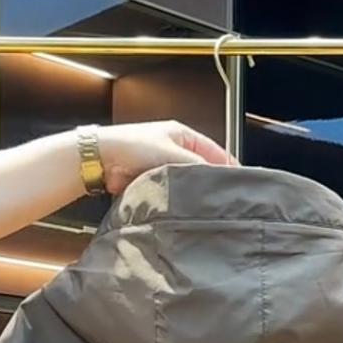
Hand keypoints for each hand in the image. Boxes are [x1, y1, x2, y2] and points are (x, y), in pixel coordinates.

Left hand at [97, 121, 236, 195]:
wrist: (103, 159)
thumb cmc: (133, 146)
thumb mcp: (173, 153)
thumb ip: (198, 165)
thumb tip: (217, 177)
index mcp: (183, 135)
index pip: (215, 151)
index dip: (228, 166)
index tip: (239, 182)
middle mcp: (175, 149)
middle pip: (202, 168)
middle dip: (209, 181)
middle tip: (221, 197)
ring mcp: (163, 166)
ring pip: (186, 182)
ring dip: (190, 191)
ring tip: (202, 204)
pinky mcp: (152, 181)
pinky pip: (171, 192)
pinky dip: (176, 199)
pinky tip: (182, 207)